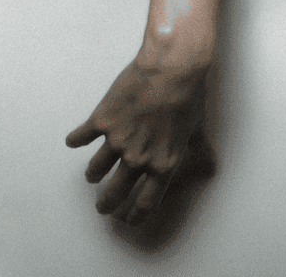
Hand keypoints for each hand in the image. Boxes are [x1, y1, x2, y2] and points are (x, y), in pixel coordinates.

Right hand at [65, 57, 207, 223]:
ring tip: (94, 174)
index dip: (134, 215)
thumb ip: (196, 149)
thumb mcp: (196, 127)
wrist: (174, 67)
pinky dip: (76, 141)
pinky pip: (79, 139)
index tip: (126, 219)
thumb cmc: (189, 95)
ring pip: (94, 171)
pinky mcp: (102, 122)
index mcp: (163, 163)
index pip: (146, 203)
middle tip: (103, 205)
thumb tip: (209, 164)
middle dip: (106, 204)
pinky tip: (76, 140)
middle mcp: (138, 158)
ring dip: (94, 174)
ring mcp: (117, 141)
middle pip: (114, 194)